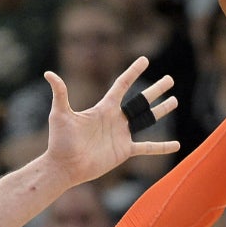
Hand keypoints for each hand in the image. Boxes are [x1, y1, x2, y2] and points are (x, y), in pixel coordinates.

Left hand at [42, 56, 179, 188]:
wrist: (64, 166)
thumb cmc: (60, 141)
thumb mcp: (60, 114)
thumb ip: (60, 93)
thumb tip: (48, 74)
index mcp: (103, 108)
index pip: (122, 85)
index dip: (133, 72)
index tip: (144, 60)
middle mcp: (115, 119)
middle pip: (140, 101)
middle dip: (155, 90)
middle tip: (170, 79)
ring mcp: (121, 135)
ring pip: (146, 119)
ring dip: (160, 110)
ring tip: (174, 101)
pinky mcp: (123, 151)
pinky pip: (147, 147)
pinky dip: (161, 147)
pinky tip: (176, 145)